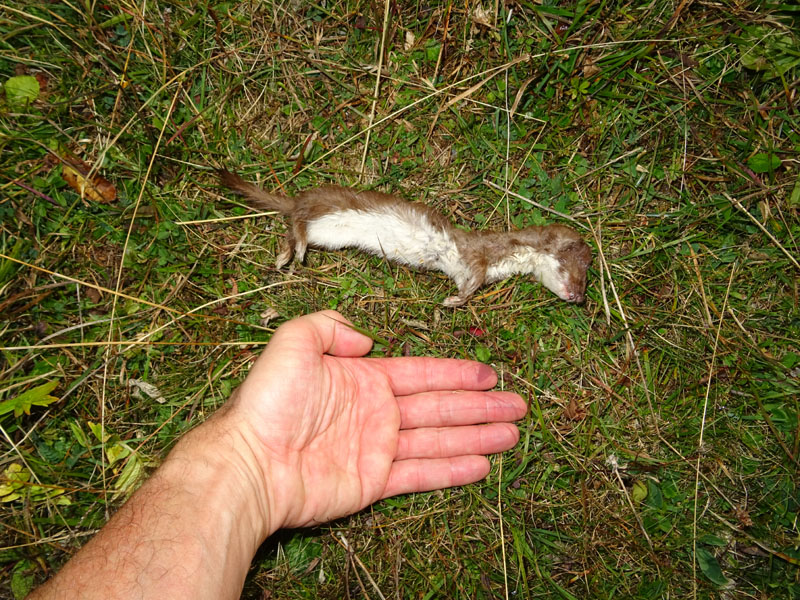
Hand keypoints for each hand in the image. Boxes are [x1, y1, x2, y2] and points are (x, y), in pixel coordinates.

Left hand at [222, 310, 526, 534]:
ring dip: (476, 437)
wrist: (250, 463)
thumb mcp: (294, 343)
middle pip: (440, 407)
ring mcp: (376, 448)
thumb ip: (329, 326)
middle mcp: (376, 412)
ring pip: (438, 440)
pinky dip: (452, 470)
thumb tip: (366, 338)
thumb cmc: (268, 403)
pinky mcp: (373, 482)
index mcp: (364, 379)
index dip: (457, 374)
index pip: (423, 374)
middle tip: (518, 406)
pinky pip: (421, 475)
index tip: (490, 375)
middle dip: (479, 406)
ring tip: (512, 434)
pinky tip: (481, 465)